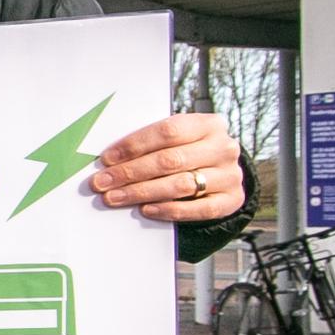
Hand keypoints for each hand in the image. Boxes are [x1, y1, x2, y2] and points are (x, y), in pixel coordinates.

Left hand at [91, 113, 244, 222]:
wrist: (220, 172)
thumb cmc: (187, 151)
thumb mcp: (176, 139)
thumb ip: (151, 143)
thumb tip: (110, 159)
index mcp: (208, 124)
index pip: (168, 131)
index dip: (134, 145)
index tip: (107, 159)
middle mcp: (223, 147)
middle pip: (170, 160)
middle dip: (130, 172)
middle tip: (102, 182)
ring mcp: (231, 175)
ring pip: (181, 184)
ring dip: (142, 193)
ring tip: (114, 198)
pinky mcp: (233, 199)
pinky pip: (199, 209)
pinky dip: (170, 210)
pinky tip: (146, 210)